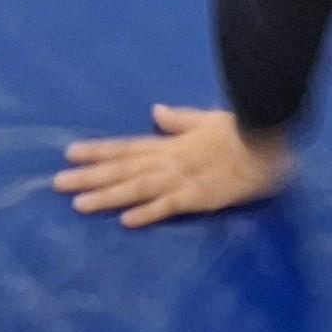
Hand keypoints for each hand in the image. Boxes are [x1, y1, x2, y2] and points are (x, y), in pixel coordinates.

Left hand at [55, 106, 291, 226]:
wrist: (274, 138)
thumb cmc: (248, 129)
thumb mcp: (210, 118)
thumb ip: (181, 119)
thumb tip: (155, 111)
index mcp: (173, 144)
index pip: (128, 147)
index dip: (99, 151)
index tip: (69, 153)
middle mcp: (171, 160)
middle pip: (124, 168)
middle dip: (90, 175)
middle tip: (57, 183)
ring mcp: (185, 178)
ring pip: (139, 187)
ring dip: (108, 195)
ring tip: (78, 204)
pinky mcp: (203, 196)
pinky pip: (172, 205)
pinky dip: (149, 212)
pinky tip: (126, 220)